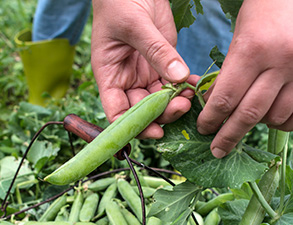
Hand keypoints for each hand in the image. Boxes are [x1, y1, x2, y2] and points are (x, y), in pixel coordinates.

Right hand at [91, 0, 196, 138]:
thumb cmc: (120, 1)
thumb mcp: (135, 24)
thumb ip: (156, 52)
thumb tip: (178, 79)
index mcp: (110, 77)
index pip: (117, 113)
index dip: (135, 127)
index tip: (156, 130)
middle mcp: (127, 82)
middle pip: (144, 111)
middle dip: (163, 114)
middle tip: (183, 106)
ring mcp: (145, 75)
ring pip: (161, 102)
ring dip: (177, 102)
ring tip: (191, 94)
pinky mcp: (162, 65)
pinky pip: (174, 84)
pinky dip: (186, 87)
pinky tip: (195, 84)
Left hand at [197, 0, 292, 157]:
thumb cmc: (265, 12)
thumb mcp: (240, 37)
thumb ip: (228, 73)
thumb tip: (213, 106)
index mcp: (254, 49)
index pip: (225, 98)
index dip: (211, 120)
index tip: (204, 129)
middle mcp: (280, 63)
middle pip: (248, 115)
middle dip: (229, 136)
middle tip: (217, 150)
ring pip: (274, 118)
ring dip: (257, 125)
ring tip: (245, 121)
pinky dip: (281, 122)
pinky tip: (270, 116)